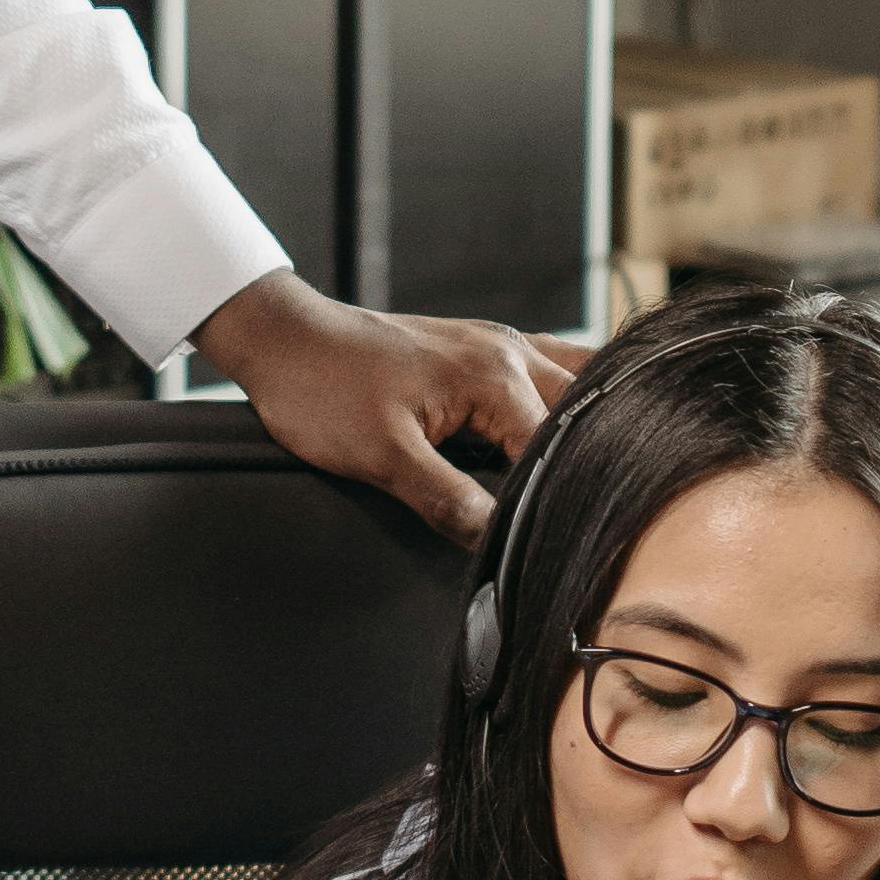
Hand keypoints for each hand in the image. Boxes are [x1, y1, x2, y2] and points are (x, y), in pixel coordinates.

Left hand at [190, 269, 579, 548]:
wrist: (283, 339)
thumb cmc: (322, 391)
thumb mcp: (382, 457)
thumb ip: (447, 499)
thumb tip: (500, 540)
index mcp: (494, 376)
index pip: (561, 446)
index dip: (564, 496)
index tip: (563, 538)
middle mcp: (509, 351)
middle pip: (587, 409)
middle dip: (595, 459)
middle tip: (592, 516)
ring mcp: (498, 343)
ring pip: (577, 379)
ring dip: (590, 422)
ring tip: (596, 475)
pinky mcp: (481, 347)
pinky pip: (548, 367)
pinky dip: (567, 396)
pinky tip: (567, 428)